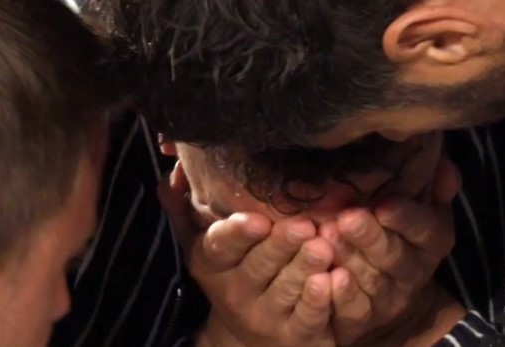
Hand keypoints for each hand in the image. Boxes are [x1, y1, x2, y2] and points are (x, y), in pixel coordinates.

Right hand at [159, 166, 335, 346]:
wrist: (248, 337)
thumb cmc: (233, 271)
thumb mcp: (204, 244)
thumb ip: (184, 208)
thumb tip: (172, 173)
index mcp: (212, 263)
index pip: (221, 246)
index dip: (239, 233)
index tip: (259, 219)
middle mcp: (235, 291)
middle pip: (259, 266)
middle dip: (280, 245)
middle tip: (303, 225)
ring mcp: (264, 315)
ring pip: (285, 289)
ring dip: (304, 268)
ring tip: (323, 248)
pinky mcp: (294, 334)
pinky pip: (307, 317)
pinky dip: (320, 300)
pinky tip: (332, 281)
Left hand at [318, 155, 459, 344]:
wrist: (386, 284)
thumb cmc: (397, 228)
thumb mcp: (420, 207)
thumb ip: (431, 187)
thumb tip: (442, 167)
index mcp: (432, 241)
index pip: (427, 230)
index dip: (407, 218)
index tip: (384, 204)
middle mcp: (414, 271)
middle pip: (395, 256)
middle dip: (371, 237)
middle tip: (347, 218)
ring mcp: (389, 297)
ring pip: (371, 281)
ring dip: (349, 259)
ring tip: (326, 237)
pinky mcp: (364, 317)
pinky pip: (354, 310)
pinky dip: (340, 296)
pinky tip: (324, 278)